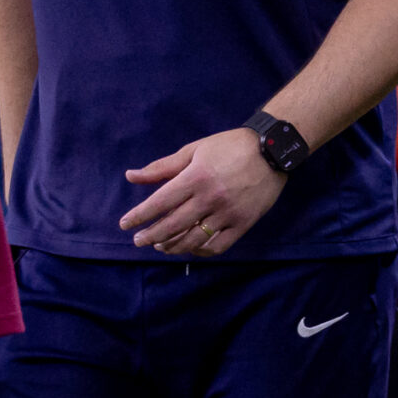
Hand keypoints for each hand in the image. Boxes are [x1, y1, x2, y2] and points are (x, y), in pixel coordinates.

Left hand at [119, 128, 286, 255]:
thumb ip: (162, 167)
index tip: (125, 224)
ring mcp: (228, 213)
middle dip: (151, 236)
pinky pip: (218, 246)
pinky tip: (189, 248)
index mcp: (196, 177)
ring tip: (161, 245)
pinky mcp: (244, 223)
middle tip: (139, 240)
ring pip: (193, 240)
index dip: (139, 215)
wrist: (273, 150)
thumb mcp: (194, 150)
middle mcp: (210, 198)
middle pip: (173, 225)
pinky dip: (200, 251)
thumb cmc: (229, 146)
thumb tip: (131, 176)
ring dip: (172, 246)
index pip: (160, 202)